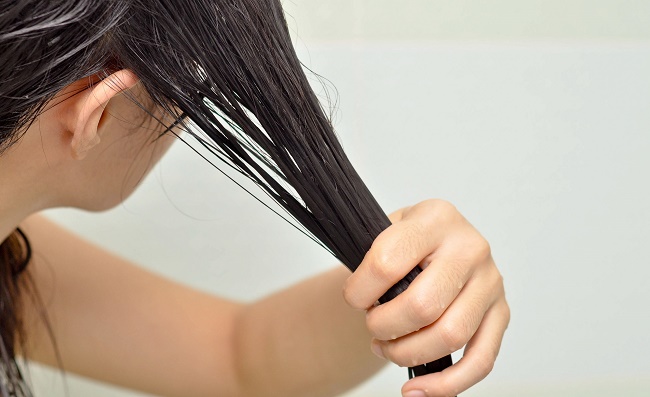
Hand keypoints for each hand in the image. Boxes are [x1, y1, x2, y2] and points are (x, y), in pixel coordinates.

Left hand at [343, 199, 508, 396]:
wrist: (438, 240)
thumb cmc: (408, 241)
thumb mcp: (386, 230)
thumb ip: (373, 259)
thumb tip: (362, 300)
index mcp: (435, 218)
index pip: (387, 262)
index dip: (359, 290)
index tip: (353, 297)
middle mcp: (470, 247)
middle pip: (423, 305)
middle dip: (385, 327)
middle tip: (373, 327)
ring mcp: (490, 282)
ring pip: (450, 336)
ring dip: (408, 353)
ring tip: (388, 348)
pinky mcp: (502, 312)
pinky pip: (480, 360)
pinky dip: (446, 384)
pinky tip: (418, 390)